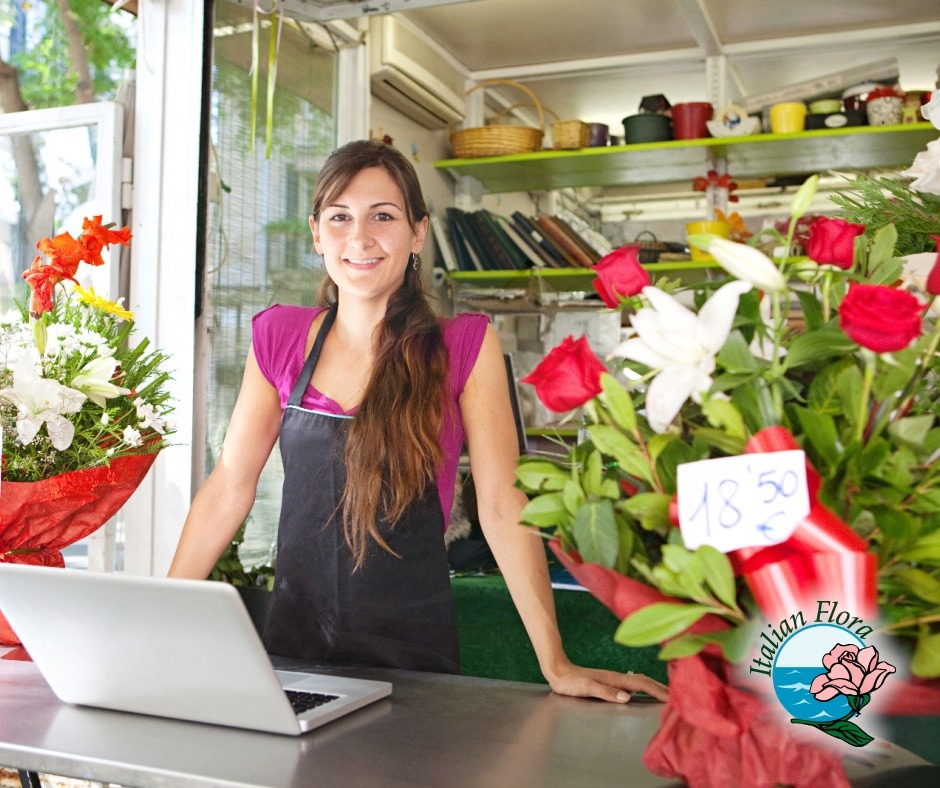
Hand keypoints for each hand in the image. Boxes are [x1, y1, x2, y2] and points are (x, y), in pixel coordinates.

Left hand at [546, 662, 669, 703]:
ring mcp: (614, 680)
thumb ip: (606, 692)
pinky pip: (632, 685)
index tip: (673, 697)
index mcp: (615, 679)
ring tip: (667, 695)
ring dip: (654, 688)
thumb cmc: (570, 681)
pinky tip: (644, 694)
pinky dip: (644, 689)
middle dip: (662, 688)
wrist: (558, 672)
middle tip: (678, 697)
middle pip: (645, 681)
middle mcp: (617, 678)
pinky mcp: (609, 683)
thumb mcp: (586, 687)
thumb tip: (627, 698)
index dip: (658, 691)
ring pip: (640, 683)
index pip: (642, 684)